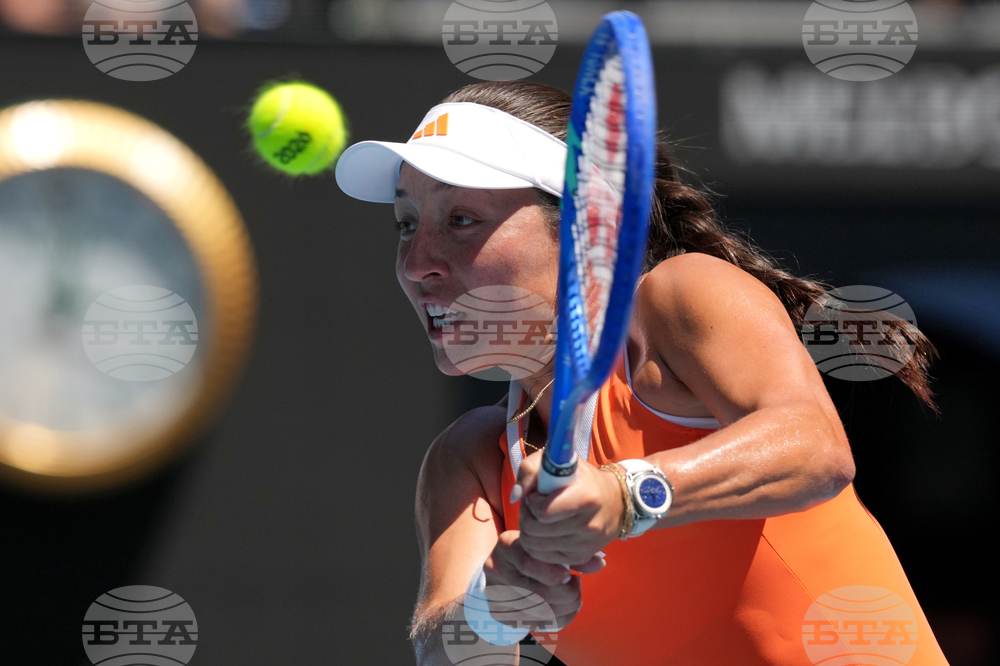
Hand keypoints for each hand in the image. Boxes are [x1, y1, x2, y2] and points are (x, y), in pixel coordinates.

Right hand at [483, 530, 592, 629]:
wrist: (503, 569)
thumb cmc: (534, 553)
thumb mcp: (548, 547)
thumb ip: (574, 554)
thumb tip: (600, 563)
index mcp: (507, 545)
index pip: (528, 561)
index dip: (553, 572)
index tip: (569, 574)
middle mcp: (496, 568)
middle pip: (536, 592)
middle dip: (566, 594)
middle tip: (576, 585)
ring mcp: (496, 593)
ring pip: (538, 612)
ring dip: (566, 607)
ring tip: (574, 595)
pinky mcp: (500, 613)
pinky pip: (536, 624)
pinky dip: (559, 619)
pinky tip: (566, 608)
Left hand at [514, 450, 623, 566]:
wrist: (615, 503)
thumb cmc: (581, 479)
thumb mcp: (558, 462)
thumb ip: (531, 470)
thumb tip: (516, 496)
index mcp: (586, 497)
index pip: (542, 512)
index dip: (532, 501)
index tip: (537, 493)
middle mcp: (589, 525)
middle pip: (534, 530)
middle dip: (526, 515)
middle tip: (533, 506)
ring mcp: (585, 545)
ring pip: (534, 546)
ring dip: (528, 531)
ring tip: (538, 518)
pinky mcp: (580, 558)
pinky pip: (542, 557)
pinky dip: (536, 545)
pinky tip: (544, 531)